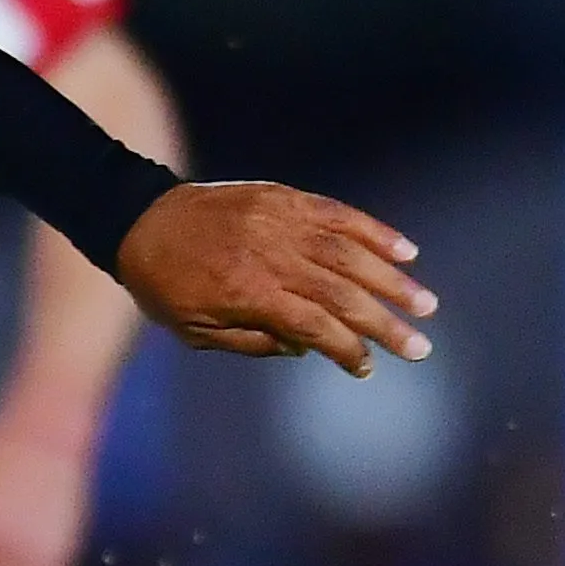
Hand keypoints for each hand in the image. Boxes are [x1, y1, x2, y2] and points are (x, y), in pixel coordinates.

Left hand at [113, 183, 435, 373]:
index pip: (316, 327)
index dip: (347, 350)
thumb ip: (253, 342)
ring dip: (393, 281)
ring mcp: (281, 222)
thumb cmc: (164, 286)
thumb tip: (309, 347)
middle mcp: (272, 257)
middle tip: (421, 348)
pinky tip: (406, 250)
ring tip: (426, 304)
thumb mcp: (196, 331)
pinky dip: (375, 231)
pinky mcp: (285, 198)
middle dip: (386, 324)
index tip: (367, 368)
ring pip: (351, 253)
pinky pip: (338, 213)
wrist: (138, 220)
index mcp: (250, 295)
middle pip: (343, 295)